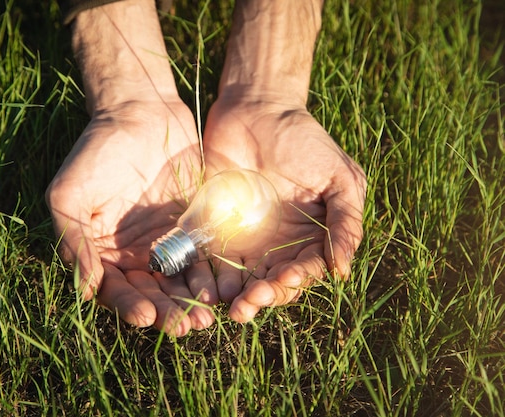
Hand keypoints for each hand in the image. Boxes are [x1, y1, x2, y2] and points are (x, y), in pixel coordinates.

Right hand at [46, 100, 216, 335]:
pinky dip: (208, 275)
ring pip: (178, 282)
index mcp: (101, 251)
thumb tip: (86, 291)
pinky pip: (201, 257)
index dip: (129, 305)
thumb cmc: (96, 151)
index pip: (114, 288)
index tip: (145, 317)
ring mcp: (164, 242)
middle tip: (184, 327)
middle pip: (150, 292)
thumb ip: (75, 242)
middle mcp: (132, 253)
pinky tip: (219, 290)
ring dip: (189, 302)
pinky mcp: (192, 227)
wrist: (140, 111)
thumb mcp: (70, 194)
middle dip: (166, 312)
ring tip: (204, 318)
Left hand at [203, 96, 366, 321]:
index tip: (285, 280)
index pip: (305, 271)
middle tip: (247, 306)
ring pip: (241, 279)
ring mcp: (244, 238)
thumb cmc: (304, 140)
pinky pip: (210, 257)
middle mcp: (277, 244)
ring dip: (236, 298)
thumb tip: (342, 270)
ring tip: (230, 308)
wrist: (257, 108)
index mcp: (309, 236)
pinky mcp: (214, 227)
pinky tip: (205, 286)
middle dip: (262, 298)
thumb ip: (346, 220)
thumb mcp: (339, 177)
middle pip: (271, 283)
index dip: (296, 281)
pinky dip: (208, 275)